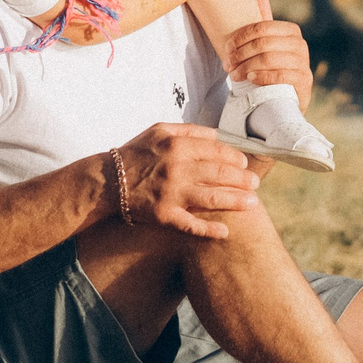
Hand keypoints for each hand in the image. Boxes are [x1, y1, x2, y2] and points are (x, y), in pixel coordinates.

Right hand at [112, 122, 261, 238]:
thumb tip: (216, 135)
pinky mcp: (164, 216)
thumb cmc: (135, 154)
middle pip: (220, 175)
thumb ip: (189, 130)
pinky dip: (209, 230)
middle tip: (256, 183)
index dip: (235, 158)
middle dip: (242, 179)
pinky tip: (226, 232)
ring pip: (212, 199)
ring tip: (253, 203)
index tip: (244, 163)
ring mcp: (172, 194)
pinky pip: (191, 225)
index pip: (216, 151)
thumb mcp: (159, 130)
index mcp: (177, 146)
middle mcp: (177, 169)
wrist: (107, 181)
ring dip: (236, 201)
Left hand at [224, 0, 312, 109]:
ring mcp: (304, 63)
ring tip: (234, 75)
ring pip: (270, 59)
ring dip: (246, 67)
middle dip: (241, 54)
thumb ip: (263, 21)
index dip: (241, 37)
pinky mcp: (304, 82)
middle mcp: (300, 45)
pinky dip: (261, 76)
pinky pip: (280, 75)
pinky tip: (250, 79)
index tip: (227, 48)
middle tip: (228, 64)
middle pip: (264, 43)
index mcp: (291, 31)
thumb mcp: (265, 44)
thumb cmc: (270, 69)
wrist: (283, 100)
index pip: (262, 27)